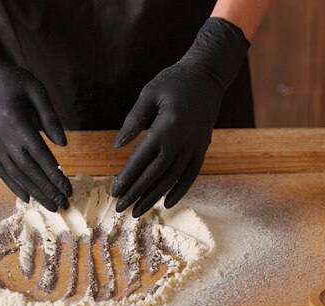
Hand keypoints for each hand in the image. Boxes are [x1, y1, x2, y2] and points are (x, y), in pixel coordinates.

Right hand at [0, 21, 71, 211]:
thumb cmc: (15, 81)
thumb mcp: (37, 91)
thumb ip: (50, 118)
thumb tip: (63, 145)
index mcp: (17, 123)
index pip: (40, 155)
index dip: (54, 175)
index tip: (67, 188)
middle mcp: (3, 137)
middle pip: (28, 170)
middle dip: (47, 190)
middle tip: (63, 205)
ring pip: (15, 174)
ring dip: (34, 192)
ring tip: (50, 206)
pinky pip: (1, 170)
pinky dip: (14, 186)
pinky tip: (26, 198)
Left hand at [111, 17, 249, 216]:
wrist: (209, 74)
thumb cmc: (175, 80)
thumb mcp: (149, 93)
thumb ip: (133, 120)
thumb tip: (117, 146)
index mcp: (167, 126)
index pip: (142, 158)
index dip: (128, 177)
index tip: (115, 191)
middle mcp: (182, 141)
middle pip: (156, 174)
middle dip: (137, 193)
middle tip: (120, 208)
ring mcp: (195, 146)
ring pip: (172, 178)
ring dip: (154, 197)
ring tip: (138, 211)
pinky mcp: (202, 147)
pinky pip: (191, 174)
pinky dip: (180, 190)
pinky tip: (167, 204)